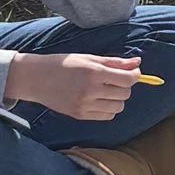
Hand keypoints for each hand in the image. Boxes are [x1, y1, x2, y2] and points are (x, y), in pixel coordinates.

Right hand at [2, 48, 143, 123]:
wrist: (37, 78)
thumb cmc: (63, 64)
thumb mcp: (89, 58)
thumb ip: (115, 62)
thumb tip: (138, 63)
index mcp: (94, 73)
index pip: (127, 79)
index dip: (134, 75)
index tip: (132, 73)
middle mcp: (91, 90)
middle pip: (125, 94)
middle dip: (125, 86)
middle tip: (116, 79)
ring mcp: (85, 105)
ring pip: (118, 107)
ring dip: (117, 99)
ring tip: (106, 90)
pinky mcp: (80, 115)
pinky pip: (106, 116)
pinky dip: (108, 108)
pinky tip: (99, 100)